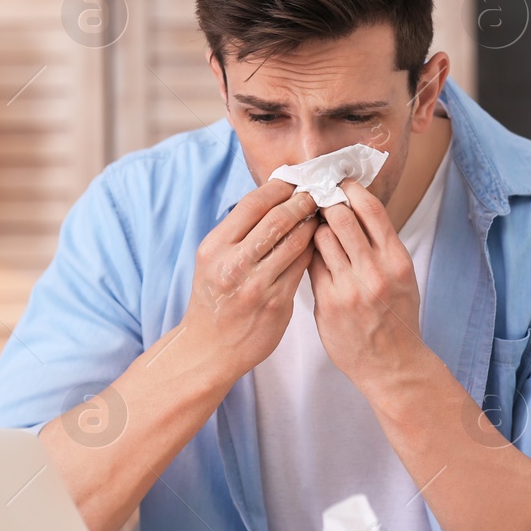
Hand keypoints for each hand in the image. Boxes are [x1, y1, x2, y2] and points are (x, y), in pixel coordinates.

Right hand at [178, 179, 317, 384]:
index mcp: (215, 247)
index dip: (278, 188)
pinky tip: (319, 243)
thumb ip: (238, 232)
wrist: (210, 348)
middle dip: (301, 202)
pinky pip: (302, 267)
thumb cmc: (215, 298)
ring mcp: (256, 286)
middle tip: (315, 193)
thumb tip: (272, 196)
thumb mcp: (213, 260)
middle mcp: (233, 265)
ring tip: (320, 214)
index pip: (252, 204)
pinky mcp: (277, 303)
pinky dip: (313, 250)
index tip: (293, 181)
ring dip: (312, 224)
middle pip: (277, 219)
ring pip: (295, 242)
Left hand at [308, 179, 428, 392]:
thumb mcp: (401, 276)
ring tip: (309, 223)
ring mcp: (350, 288)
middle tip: (316, 197)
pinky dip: (307, 252)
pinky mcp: (328, 304)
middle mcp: (375, 271)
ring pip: (321, 238)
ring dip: (313, 226)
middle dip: (326, 202)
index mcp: (397, 259)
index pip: (370, 209)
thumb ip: (380, 245)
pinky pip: (311, 265)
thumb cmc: (396, 316)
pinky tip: (304, 249)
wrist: (393, 364)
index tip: (339, 181)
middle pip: (341, 217)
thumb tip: (353, 208)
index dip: (351, 189)